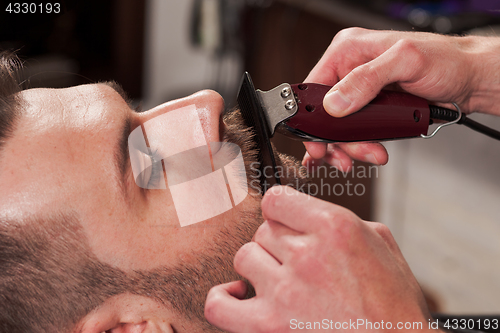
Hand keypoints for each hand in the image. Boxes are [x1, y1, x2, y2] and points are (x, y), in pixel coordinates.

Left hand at [205, 186, 432, 332]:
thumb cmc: (395, 304)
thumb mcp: (383, 244)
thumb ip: (343, 219)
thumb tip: (312, 215)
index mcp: (334, 226)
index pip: (276, 199)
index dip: (281, 210)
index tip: (287, 222)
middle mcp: (306, 254)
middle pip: (263, 229)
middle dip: (280, 242)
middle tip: (300, 261)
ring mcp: (285, 291)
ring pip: (244, 256)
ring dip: (260, 266)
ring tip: (281, 279)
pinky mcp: (269, 325)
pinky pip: (219, 304)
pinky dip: (223, 297)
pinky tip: (239, 294)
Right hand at [303, 27, 499, 168]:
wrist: (469, 79)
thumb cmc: (445, 60)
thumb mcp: (406, 62)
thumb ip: (367, 79)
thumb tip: (335, 102)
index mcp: (348, 51)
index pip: (314, 87)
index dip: (312, 118)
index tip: (318, 143)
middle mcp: (349, 70)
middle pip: (325, 114)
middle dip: (337, 140)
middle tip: (348, 157)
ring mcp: (359, 91)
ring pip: (339, 127)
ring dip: (352, 146)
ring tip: (372, 153)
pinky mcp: (370, 107)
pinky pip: (354, 131)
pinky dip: (360, 145)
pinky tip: (369, 151)